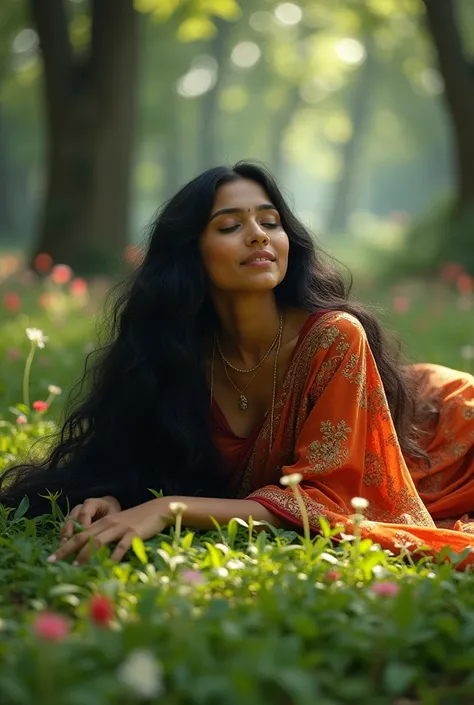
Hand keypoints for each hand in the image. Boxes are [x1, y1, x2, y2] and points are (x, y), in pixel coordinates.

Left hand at [49, 498, 170, 564]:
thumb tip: (91, 553)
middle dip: (67, 549)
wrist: (157, 509)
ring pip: (98, 540)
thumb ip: (106, 536)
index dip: (65, 545)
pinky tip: (109, 565)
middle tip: (52, 561)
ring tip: (75, 566)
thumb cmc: (138, 521)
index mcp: (103, 523)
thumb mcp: (118, 525)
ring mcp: (121, 528)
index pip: (79, 533)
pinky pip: (122, 545)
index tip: (52, 557)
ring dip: (85, 554)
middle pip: (83, 536)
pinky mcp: (134, 533)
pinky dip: (114, 555)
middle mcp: (108, 524)